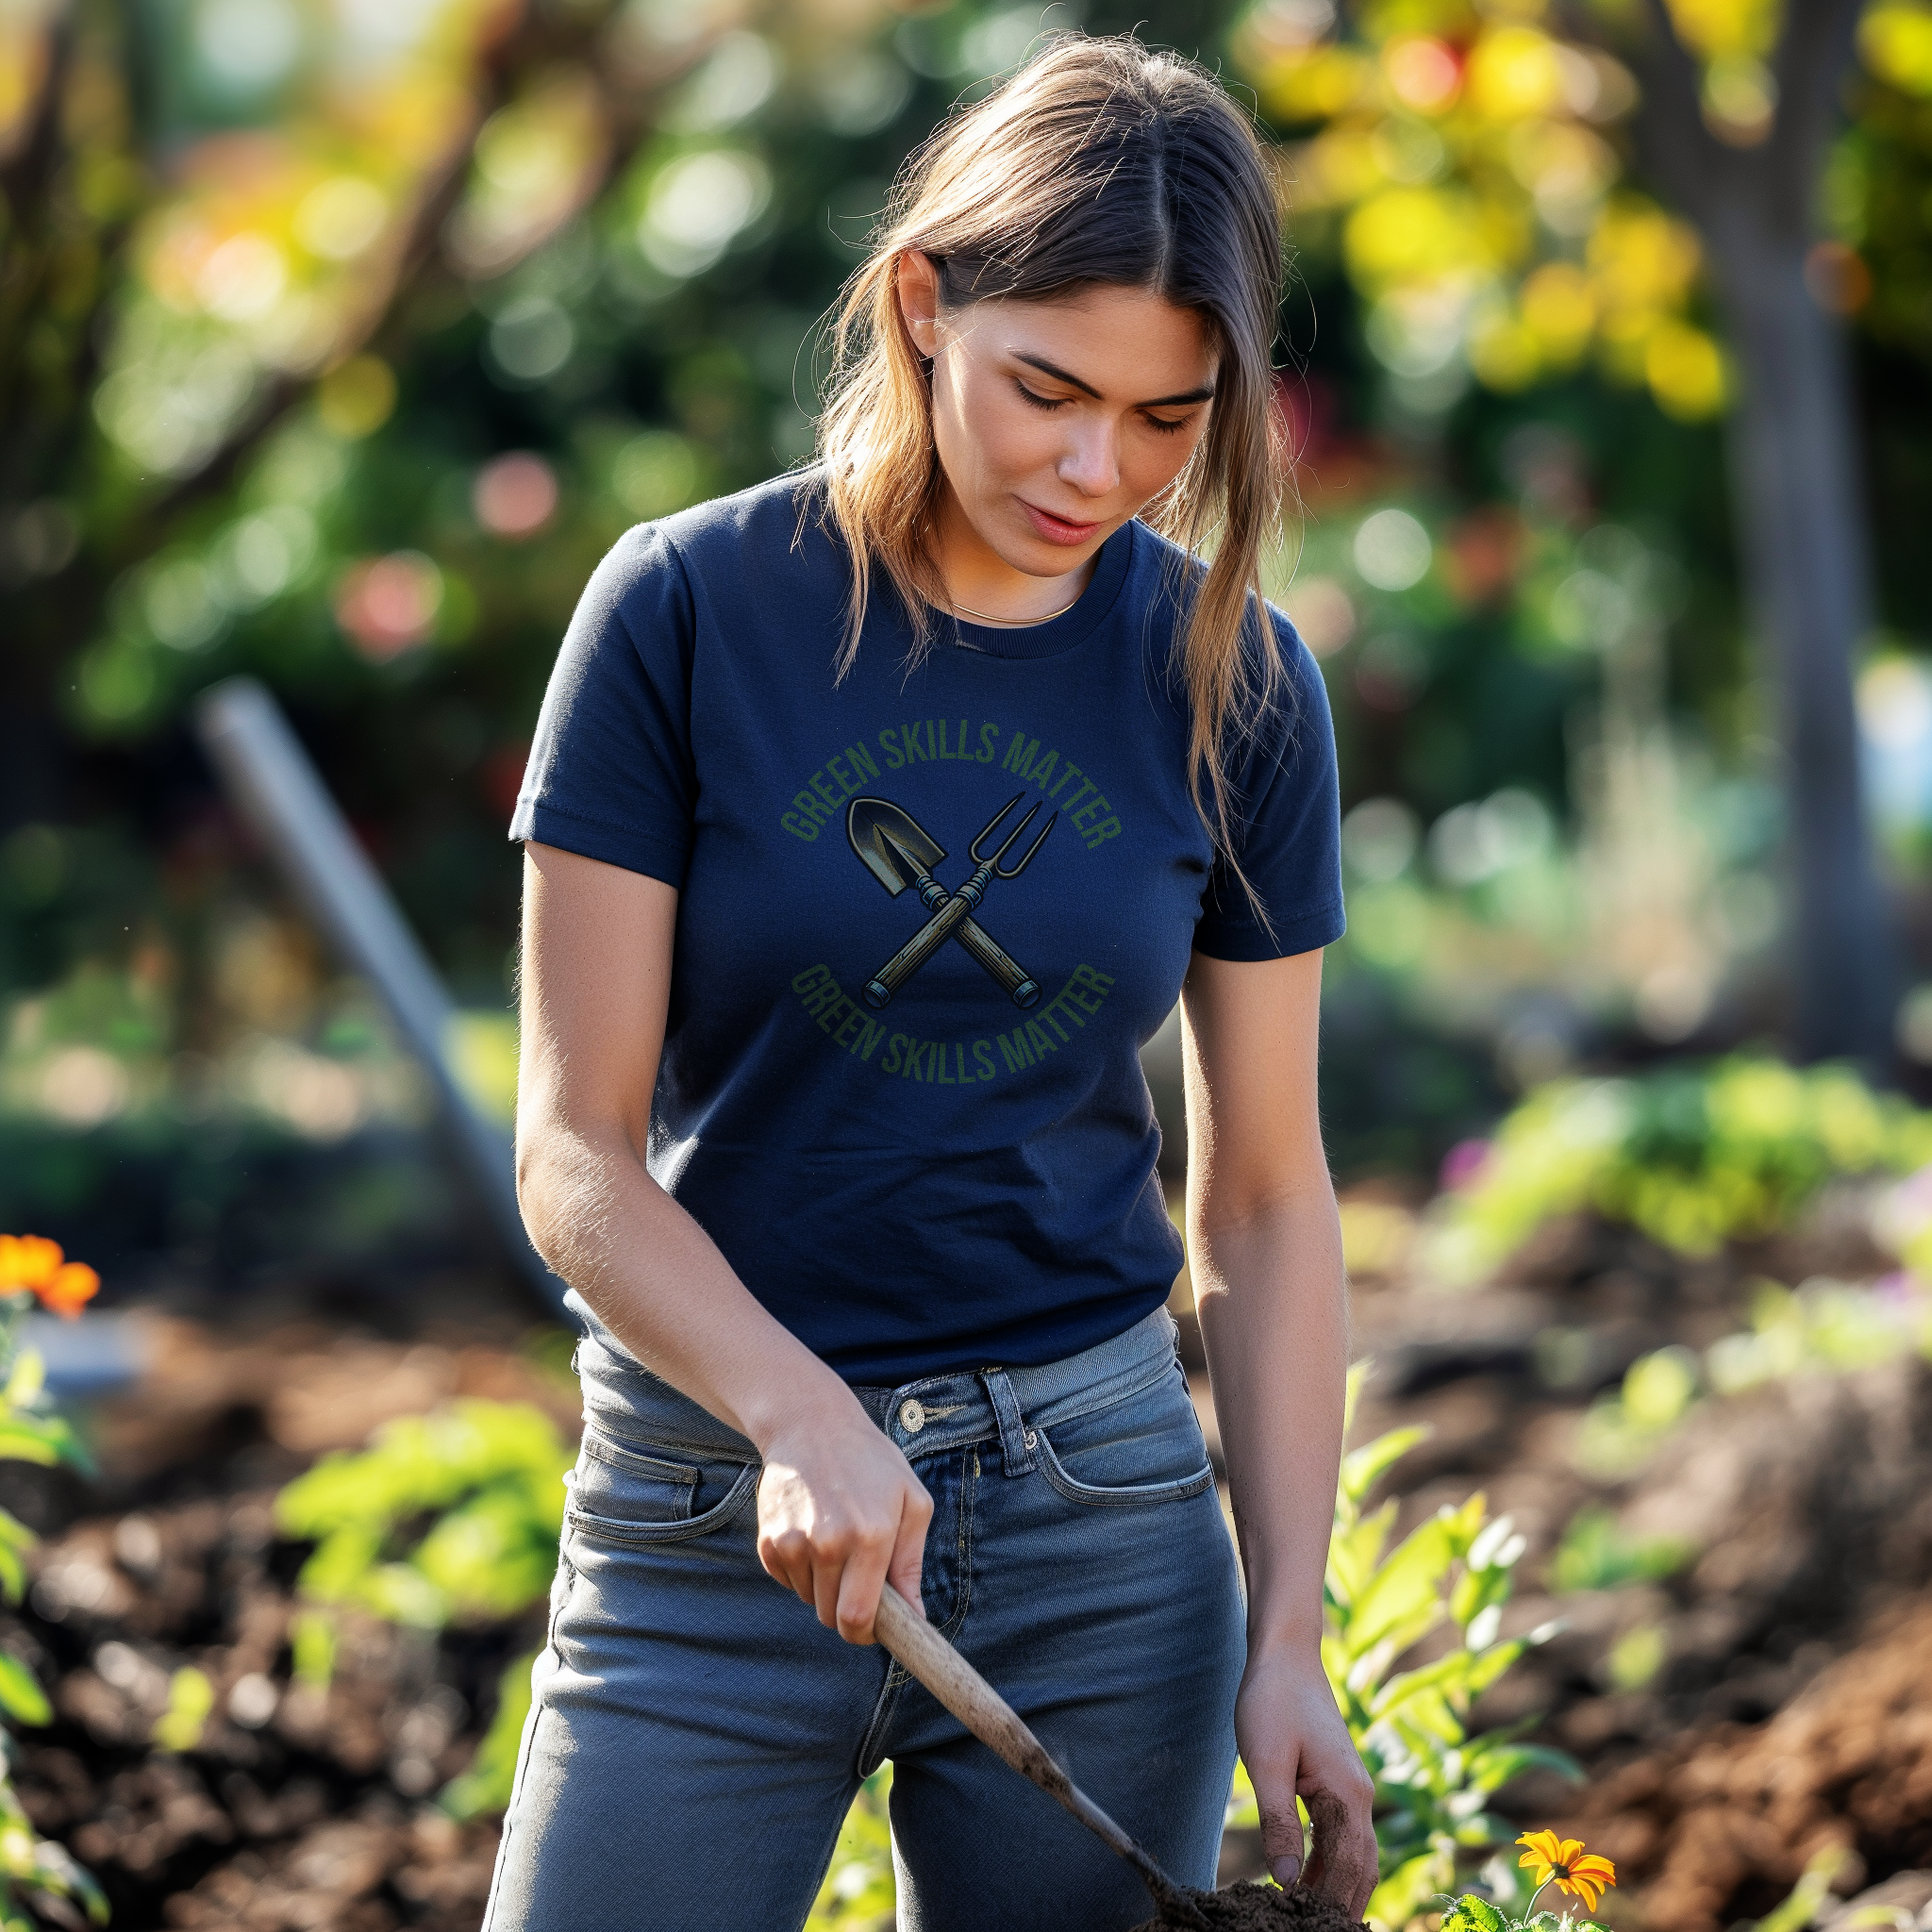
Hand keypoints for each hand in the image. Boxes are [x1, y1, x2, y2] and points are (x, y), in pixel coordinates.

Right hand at [754, 1391, 933, 1645]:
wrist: (810, 1424)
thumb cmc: (870, 1462)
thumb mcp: (911, 1501)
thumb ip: (911, 1564)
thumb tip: (914, 1618)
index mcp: (871, 1536)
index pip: (859, 1618)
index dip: (866, 1634)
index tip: (874, 1627)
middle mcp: (829, 1543)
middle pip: (832, 1616)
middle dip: (848, 1608)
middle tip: (860, 1575)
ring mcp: (794, 1543)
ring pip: (810, 1600)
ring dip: (825, 1586)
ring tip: (837, 1541)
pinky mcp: (768, 1542)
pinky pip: (788, 1582)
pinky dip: (802, 1572)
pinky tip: (813, 1534)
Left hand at [1235, 1643, 1377, 1915]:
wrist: (1284, 1654)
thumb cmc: (1272, 1701)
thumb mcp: (1266, 1764)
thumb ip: (1278, 1824)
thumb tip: (1284, 1882)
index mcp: (1348, 1795)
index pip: (1349, 1869)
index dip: (1331, 1904)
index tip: (1311, 1927)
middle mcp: (1359, 1796)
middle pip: (1361, 1868)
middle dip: (1342, 1905)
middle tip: (1316, 1930)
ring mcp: (1350, 1788)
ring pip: (1353, 1854)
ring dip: (1335, 1887)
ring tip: (1310, 1917)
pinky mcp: (1336, 1782)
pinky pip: (1340, 1835)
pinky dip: (1327, 1863)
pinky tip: (1303, 1880)